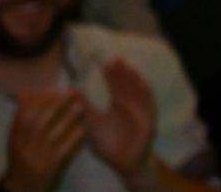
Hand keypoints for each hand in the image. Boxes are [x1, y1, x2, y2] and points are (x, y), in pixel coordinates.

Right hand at [5, 89, 87, 191]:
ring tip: (81, 106)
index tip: (53, 89)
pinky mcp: (52, 167)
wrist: (23, 187)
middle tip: (72, 92)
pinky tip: (84, 127)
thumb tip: (27, 91)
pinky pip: (65, 149)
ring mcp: (38, 158)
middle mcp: (24, 148)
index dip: (39, 101)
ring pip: (53, 135)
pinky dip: (75, 137)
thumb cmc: (23, 157)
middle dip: (56, 106)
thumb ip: (23, 118)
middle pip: (38, 124)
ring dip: (68, 118)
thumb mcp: (17, 139)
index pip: (24, 117)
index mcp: (16, 139)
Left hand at [83, 58, 156, 182]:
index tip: (103, 63)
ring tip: (127, 67)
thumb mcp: (92, 126)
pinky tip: (142, 83)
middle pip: (126, 85)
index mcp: (117, 105)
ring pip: (138, 90)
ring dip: (134, 79)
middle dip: (121, 73)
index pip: (114, 86)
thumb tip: (71, 91)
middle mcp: (130, 104)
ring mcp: (140, 110)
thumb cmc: (108, 144)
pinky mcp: (148, 118)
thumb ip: (85, 109)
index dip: (110, 75)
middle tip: (113, 60)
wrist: (123, 161)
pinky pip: (149, 103)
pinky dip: (146, 93)